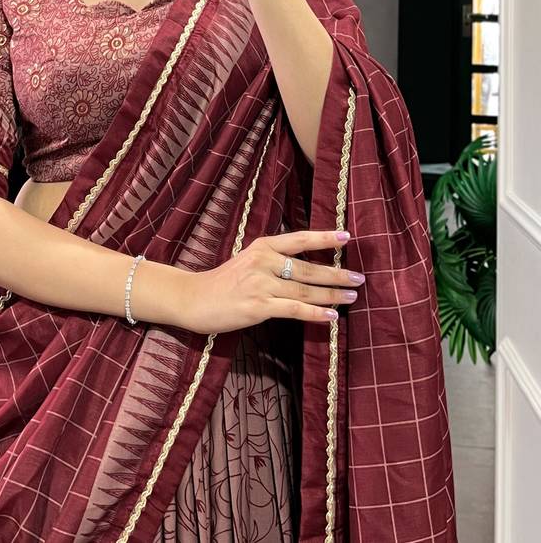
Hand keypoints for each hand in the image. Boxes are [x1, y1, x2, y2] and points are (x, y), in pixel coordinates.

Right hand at [181, 229, 365, 335]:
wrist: (193, 299)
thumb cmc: (222, 283)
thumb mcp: (247, 262)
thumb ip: (272, 261)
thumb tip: (305, 269)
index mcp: (262, 247)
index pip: (299, 239)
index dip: (324, 237)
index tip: (347, 236)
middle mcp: (263, 262)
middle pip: (308, 268)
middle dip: (336, 273)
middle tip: (359, 277)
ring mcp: (260, 284)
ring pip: (305, 290)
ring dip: (332, 294)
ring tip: (352, 296)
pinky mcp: (258, 307)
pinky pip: (294, 310)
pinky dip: (315, 314)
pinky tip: (332, 316)